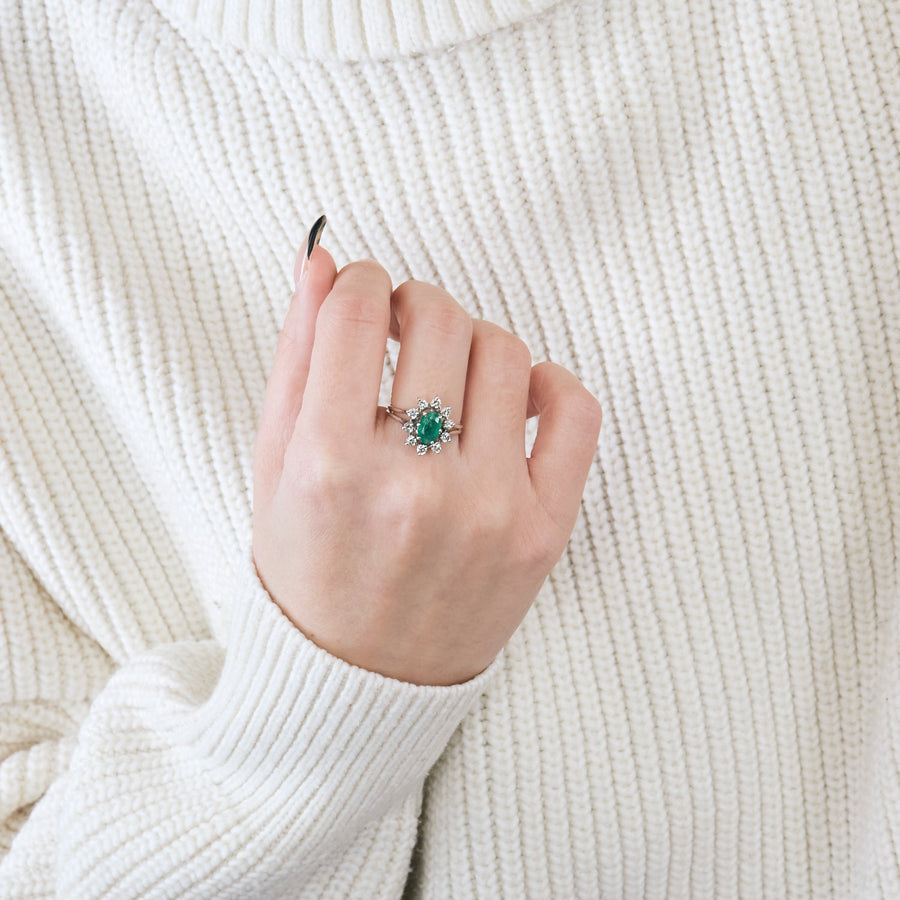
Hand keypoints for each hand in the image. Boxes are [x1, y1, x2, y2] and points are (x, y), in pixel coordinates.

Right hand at [251, 238, 601, 685]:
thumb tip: (320, 258)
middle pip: (439, 321)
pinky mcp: (542, 531)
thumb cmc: (307, 568)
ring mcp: (487, 510)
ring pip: (505, 351)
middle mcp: (412, 487)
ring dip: (471, 342)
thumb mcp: (274, 464)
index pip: (355, 311)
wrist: (360, 678)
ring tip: (447, 378)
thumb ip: (296, 355)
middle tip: (403, 330)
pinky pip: (574, 409)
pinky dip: (547, 384)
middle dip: (414, 305)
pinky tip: (512, 400)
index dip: (358, 282)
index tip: (361, 297)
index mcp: (327, 467)